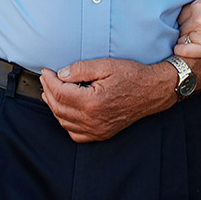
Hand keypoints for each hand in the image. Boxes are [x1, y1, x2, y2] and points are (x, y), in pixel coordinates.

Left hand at [40, 58, 173, 141]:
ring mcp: (97, 130)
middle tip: (46, 79)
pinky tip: (66, 111)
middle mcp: (93, 120)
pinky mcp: (102, 133)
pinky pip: (75, 134)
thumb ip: (81, 69)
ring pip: (64, 122)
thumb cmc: (133, 76)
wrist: (153, 91)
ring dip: (54, 106)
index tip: (46, 71)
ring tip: (52, 93)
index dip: (49, 80)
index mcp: (93, 102)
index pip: (60, 93)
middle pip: (58, 108)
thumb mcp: (106, 65)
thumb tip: (60, 74)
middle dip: (49, 92)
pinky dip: (66, 123)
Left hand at [175, 0, 200, 59]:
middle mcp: (197, 18)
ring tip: (199, 41)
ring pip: (181, 38)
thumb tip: (191, 5)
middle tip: (199, 33)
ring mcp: (200, 34)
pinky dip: (180, 51)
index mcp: (199, 5)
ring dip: (187, 40)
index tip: (193, 25)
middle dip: (187, 30)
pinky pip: (182, 51)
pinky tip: (183, 50)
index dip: (187, 20)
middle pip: (181, 27)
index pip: (181, 14)